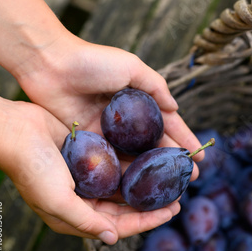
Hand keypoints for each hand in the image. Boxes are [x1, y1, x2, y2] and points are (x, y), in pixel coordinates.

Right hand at [0, 93, 179, 243]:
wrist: (16, 130)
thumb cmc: (32, 167)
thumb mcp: (57, 200)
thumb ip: (85, 221)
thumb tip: (112, 237)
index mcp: (75, 214)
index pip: (118, 225)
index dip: (147, 220)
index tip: (173, 210)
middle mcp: (83, 197)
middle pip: (124, 204)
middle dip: (151, 202)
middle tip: (178, 193)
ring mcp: (86, 175)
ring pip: (123, 182)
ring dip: (144, 180)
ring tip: (168, 174)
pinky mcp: (88, 154)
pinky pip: (115, 160)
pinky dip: (132, 160)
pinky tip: (149, 154)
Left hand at [18, 33, 202, 176]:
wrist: (51, 66)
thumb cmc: (93, 62)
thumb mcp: (131, 67)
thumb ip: (156, 86)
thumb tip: (176, 107)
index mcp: (137, 100)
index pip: (167, 123)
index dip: (184, 138)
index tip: (200, 155)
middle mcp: (124, 120)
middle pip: (153, 145)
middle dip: (173, 161)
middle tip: (190, 178)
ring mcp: (106, 133)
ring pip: (134, 157)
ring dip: (151, 172)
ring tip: (170, 188)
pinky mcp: (88, 142)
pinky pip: (110, 161)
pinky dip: (124, 174)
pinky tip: (137, 188)